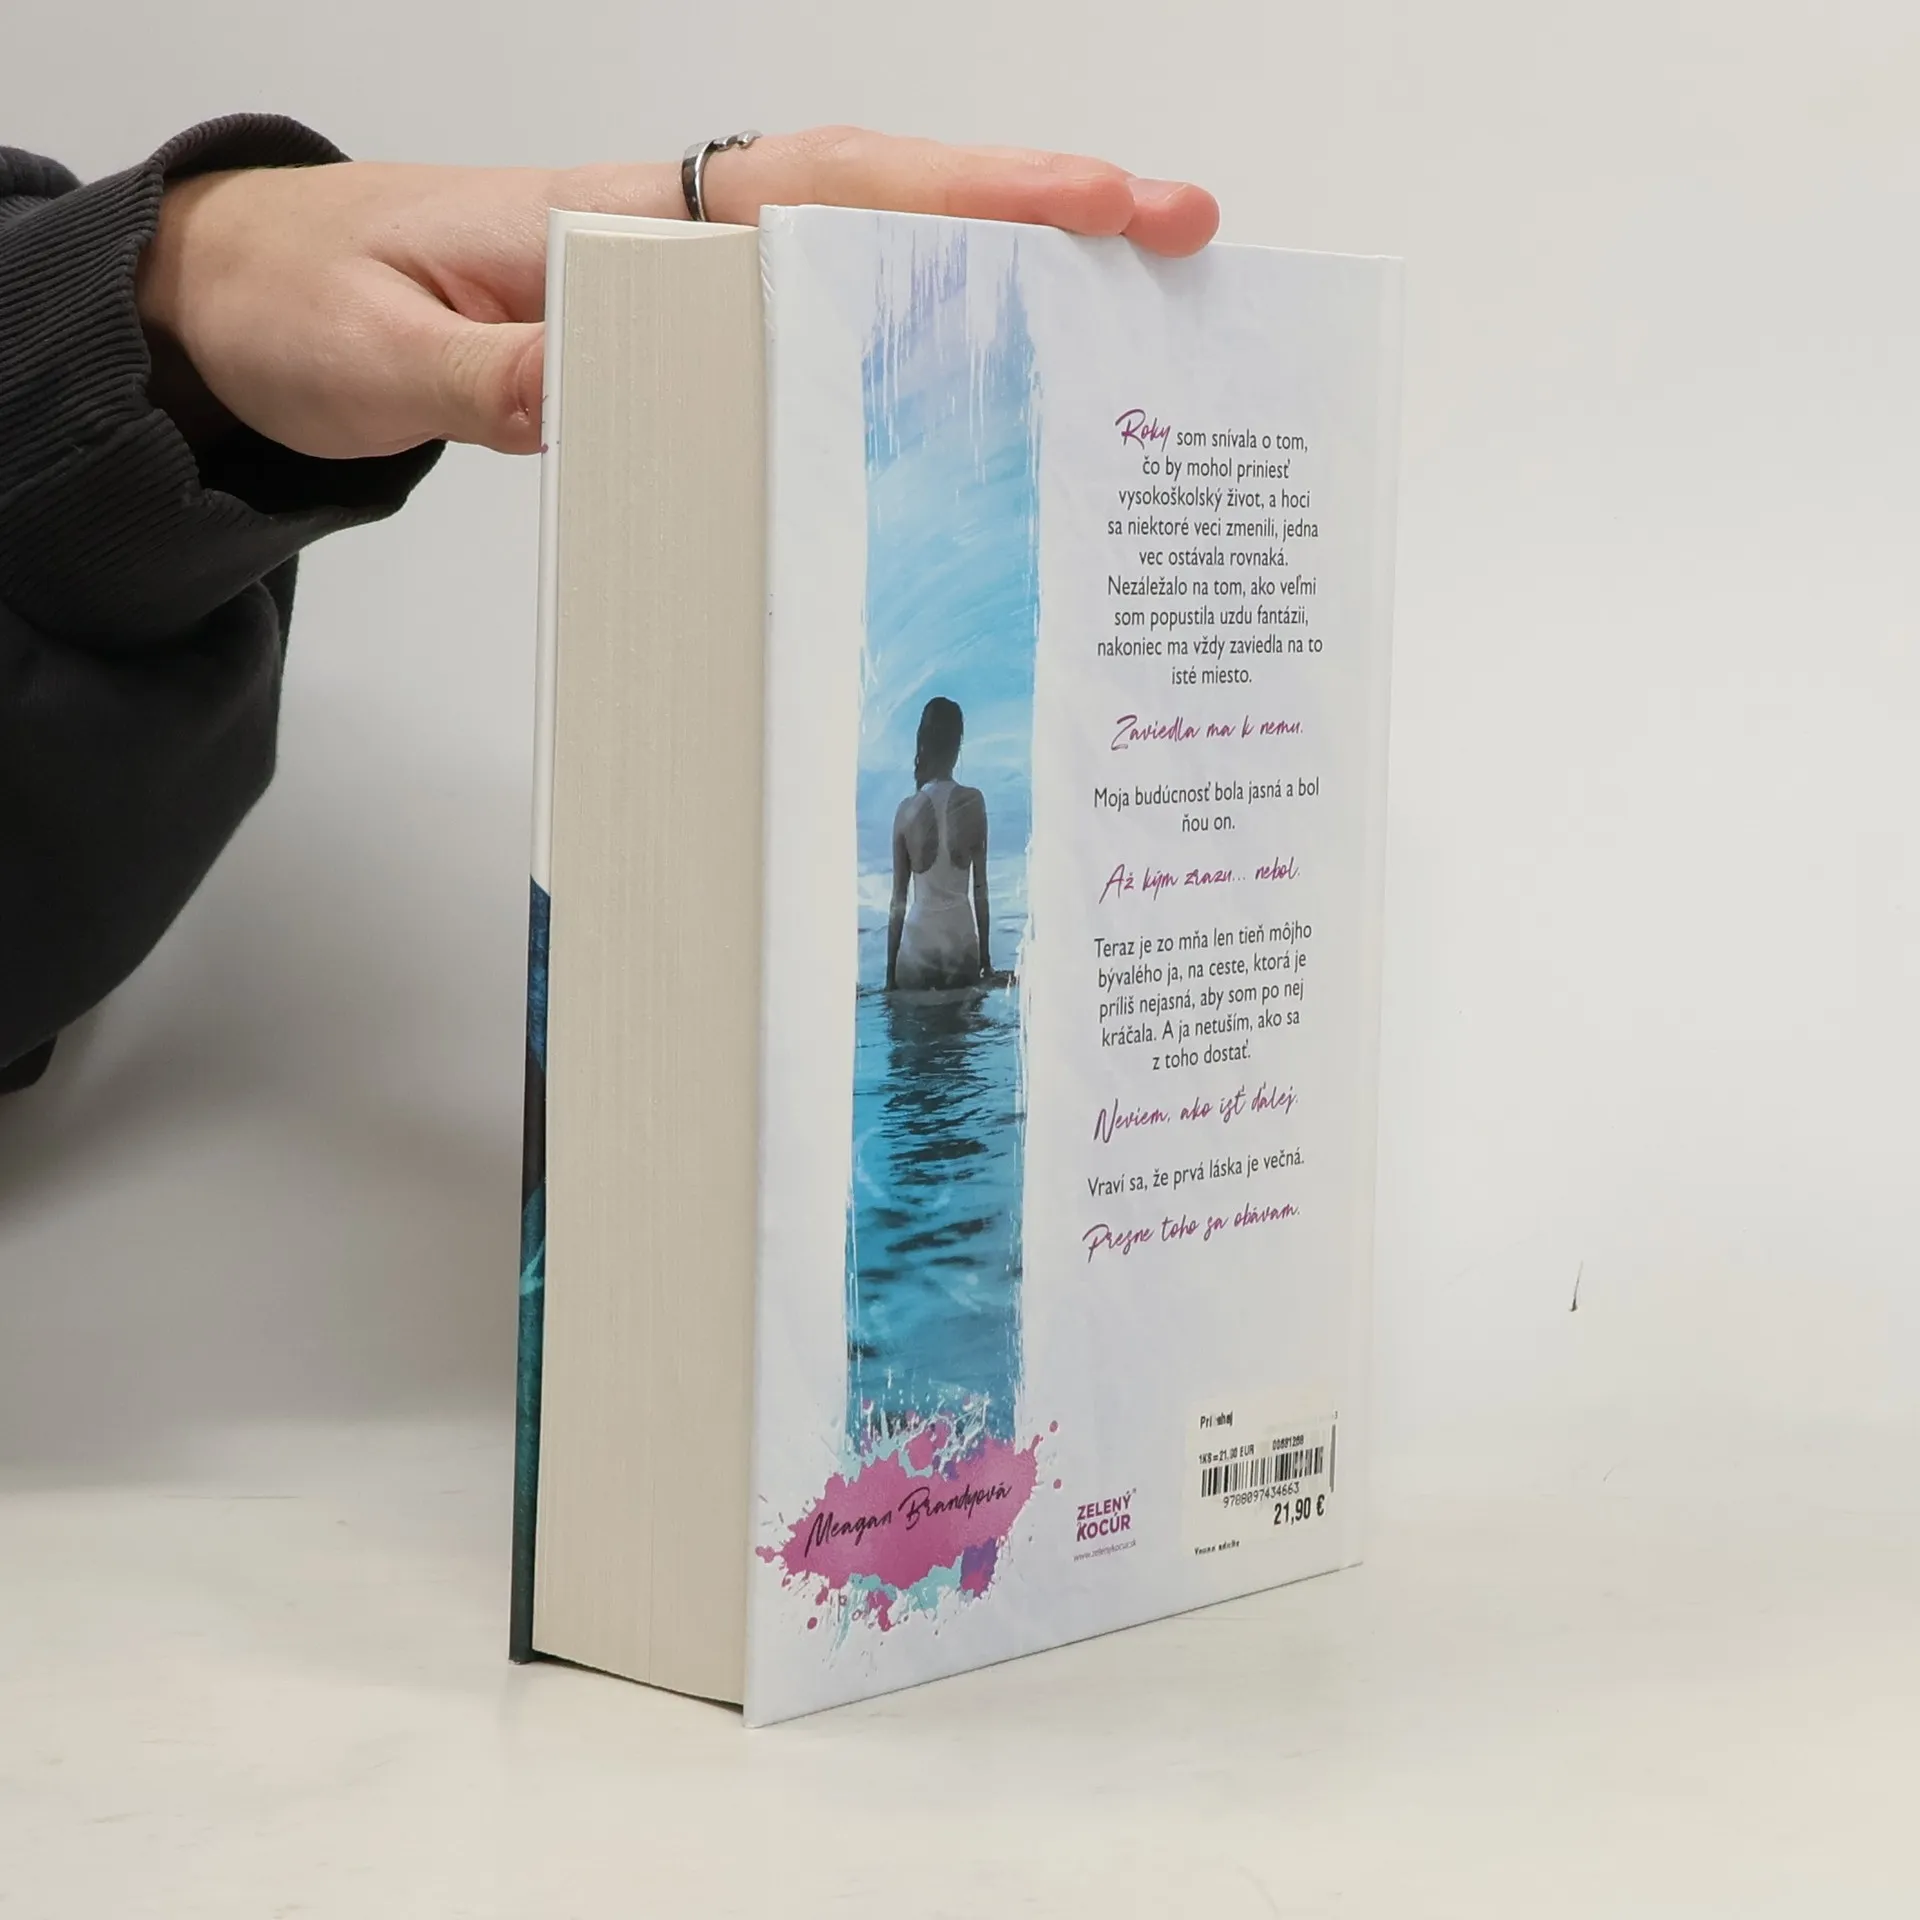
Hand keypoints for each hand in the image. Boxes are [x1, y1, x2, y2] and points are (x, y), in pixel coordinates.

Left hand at [135, 127, 1218, 460]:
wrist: (246, 304)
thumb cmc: (310, 304)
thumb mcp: (377, 351)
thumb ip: (487, 377)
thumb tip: (600, 398)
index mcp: (624, 216)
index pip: (824, 189)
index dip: (967, 191)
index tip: (1096, 199)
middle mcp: (675, 238)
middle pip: (887, 207)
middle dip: (1038, 217)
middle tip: (1178, 237)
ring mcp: (682, 288)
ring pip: (866, 265)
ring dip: (995, 284)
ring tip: (1123, 325)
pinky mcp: (671, 341)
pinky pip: (810, 334)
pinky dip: (902, 346)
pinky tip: (968, 393)